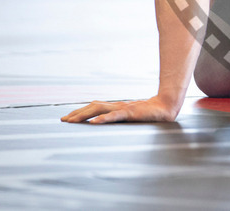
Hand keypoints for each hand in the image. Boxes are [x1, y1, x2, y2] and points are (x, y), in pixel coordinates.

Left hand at [61, 95, 178, 123]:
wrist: (166, 107)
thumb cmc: (150, 113)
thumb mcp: (131, 116)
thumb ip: (120, 118)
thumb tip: (107, 124)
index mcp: (116, 106)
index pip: (94, 107)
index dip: (80, 111)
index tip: (67, 118)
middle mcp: (117, 105)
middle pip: (93, 107)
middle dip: (77, 113)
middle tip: (64, 120)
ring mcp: (123, 108)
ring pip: (100, 109)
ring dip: (84, 115)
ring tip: (72, 121)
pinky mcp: (131, 113)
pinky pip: (115, 116)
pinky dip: (103, 119)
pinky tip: (94, 123)